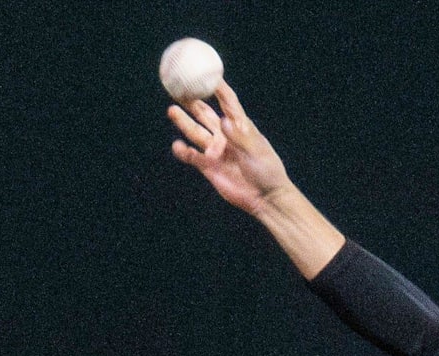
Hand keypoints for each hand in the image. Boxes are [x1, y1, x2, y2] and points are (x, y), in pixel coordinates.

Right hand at [168, 81, 292, 216]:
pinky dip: (183, 151)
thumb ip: (239, 137)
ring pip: (195, 131)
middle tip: (178, 87)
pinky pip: (191, 155)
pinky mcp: (209, 166)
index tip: (206, 72)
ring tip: (171, 109)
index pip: (227, 101)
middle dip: (192, 100)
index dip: (217, 87)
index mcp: (241, 126)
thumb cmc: (267, 172)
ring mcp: (216, 150)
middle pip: (205, 113)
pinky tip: (178, 146)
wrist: (265, 199)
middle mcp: (226, 135)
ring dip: (183, 121)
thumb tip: (224, 120)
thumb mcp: (256, 152)